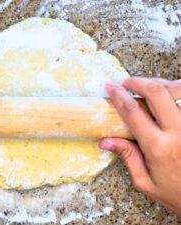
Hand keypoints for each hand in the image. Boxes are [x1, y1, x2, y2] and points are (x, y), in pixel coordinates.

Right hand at [99, 77, 180, 214]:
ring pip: (177, 90)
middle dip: (138, 82)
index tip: (110, 87)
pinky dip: (177, 90)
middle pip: (157, 92)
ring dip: (160, 83)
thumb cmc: (177, 193)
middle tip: (127, 82)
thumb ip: (127, 157)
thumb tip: (106, 141)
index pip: (133, 112)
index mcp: (159, 147)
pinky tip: (170, 93)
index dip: (119, 96)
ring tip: (148, 86)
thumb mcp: (145, 182)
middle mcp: (178, 132)